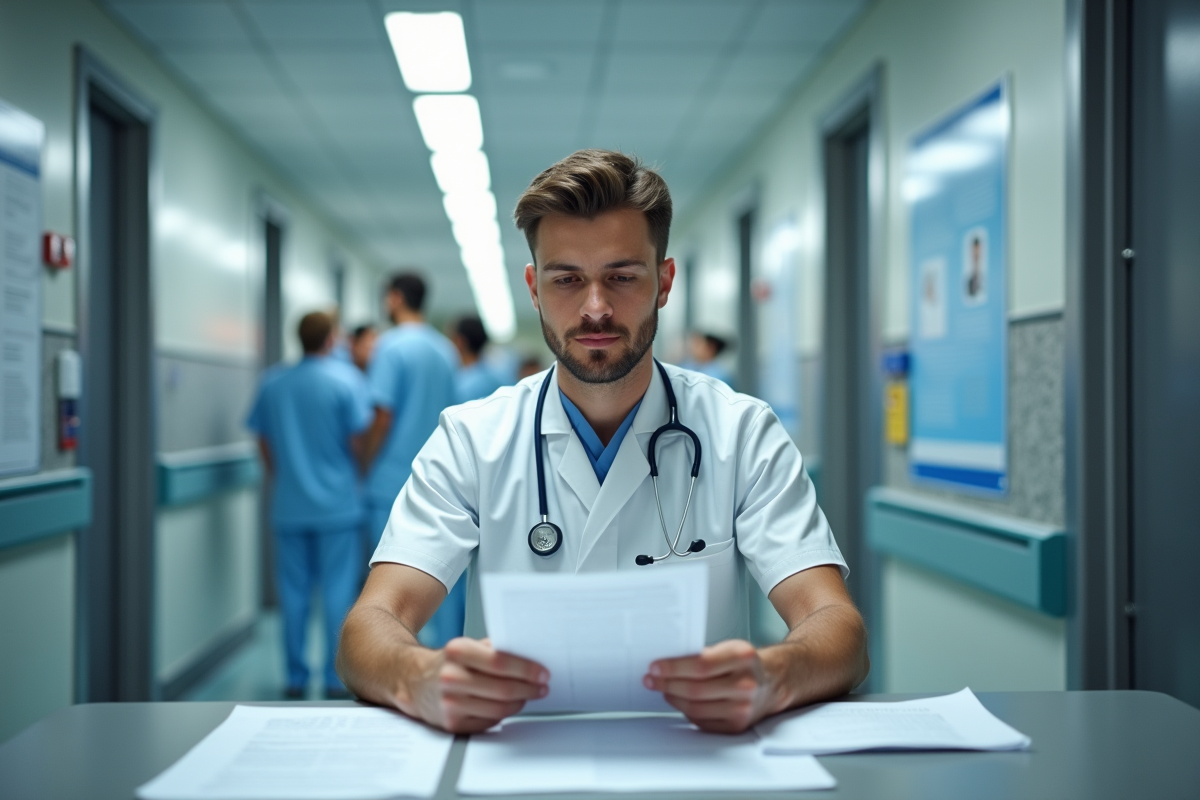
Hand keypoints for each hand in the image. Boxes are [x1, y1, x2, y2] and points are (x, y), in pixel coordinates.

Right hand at [399, 637, 548, 733]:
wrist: (415, 681)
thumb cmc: (447, 662)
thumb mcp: (467, 646)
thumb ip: (494, 648)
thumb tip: (529, 654)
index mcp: (456, 652)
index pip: (500, 662)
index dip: (526, 669)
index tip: (542, 672)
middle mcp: (451, 678)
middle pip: (503, 689)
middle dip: (529, 688)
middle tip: (542, 686)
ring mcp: (450, 704)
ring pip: (499, 708)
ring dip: (521, 702)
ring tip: (529, 695)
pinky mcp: (452, 724)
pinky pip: (490, 722)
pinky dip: (504, 714)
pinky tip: (510, 705)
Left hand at [643, 640, 780, 733]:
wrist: (772, 682)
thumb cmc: (747, 663)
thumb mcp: (729, 647)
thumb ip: (703, 655)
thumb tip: (668, 663)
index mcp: (743, 658)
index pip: (701, 666)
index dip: (674, 668)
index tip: (655, 666)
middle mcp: (746, 684)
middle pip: (695, 689)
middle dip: (667, 684)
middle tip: (651, 679)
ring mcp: (743, 708)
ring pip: (696, 708)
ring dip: (673, 698)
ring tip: (663, 689)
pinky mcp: (737, 725)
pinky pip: (702, 721)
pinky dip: (685, 711)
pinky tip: (678, 701)